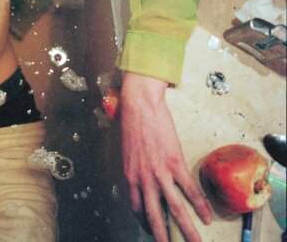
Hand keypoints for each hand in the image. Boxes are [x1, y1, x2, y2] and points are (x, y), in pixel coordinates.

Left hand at [119, 72, 212, 241]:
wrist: (139, 105)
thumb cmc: (130, 123)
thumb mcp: (126, 150)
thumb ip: (133, 166)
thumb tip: (140, 176)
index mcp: (130, 175)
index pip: (136, 207)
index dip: (145, 222)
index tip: (151, 230)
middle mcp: (144, 178)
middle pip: (155, 215)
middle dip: (163, 236)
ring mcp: (160, 172)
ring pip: (175, 208)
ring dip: (187, 229)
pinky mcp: (176, 163)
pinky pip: (190, 190)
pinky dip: (200, 205)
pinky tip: (207, 216)